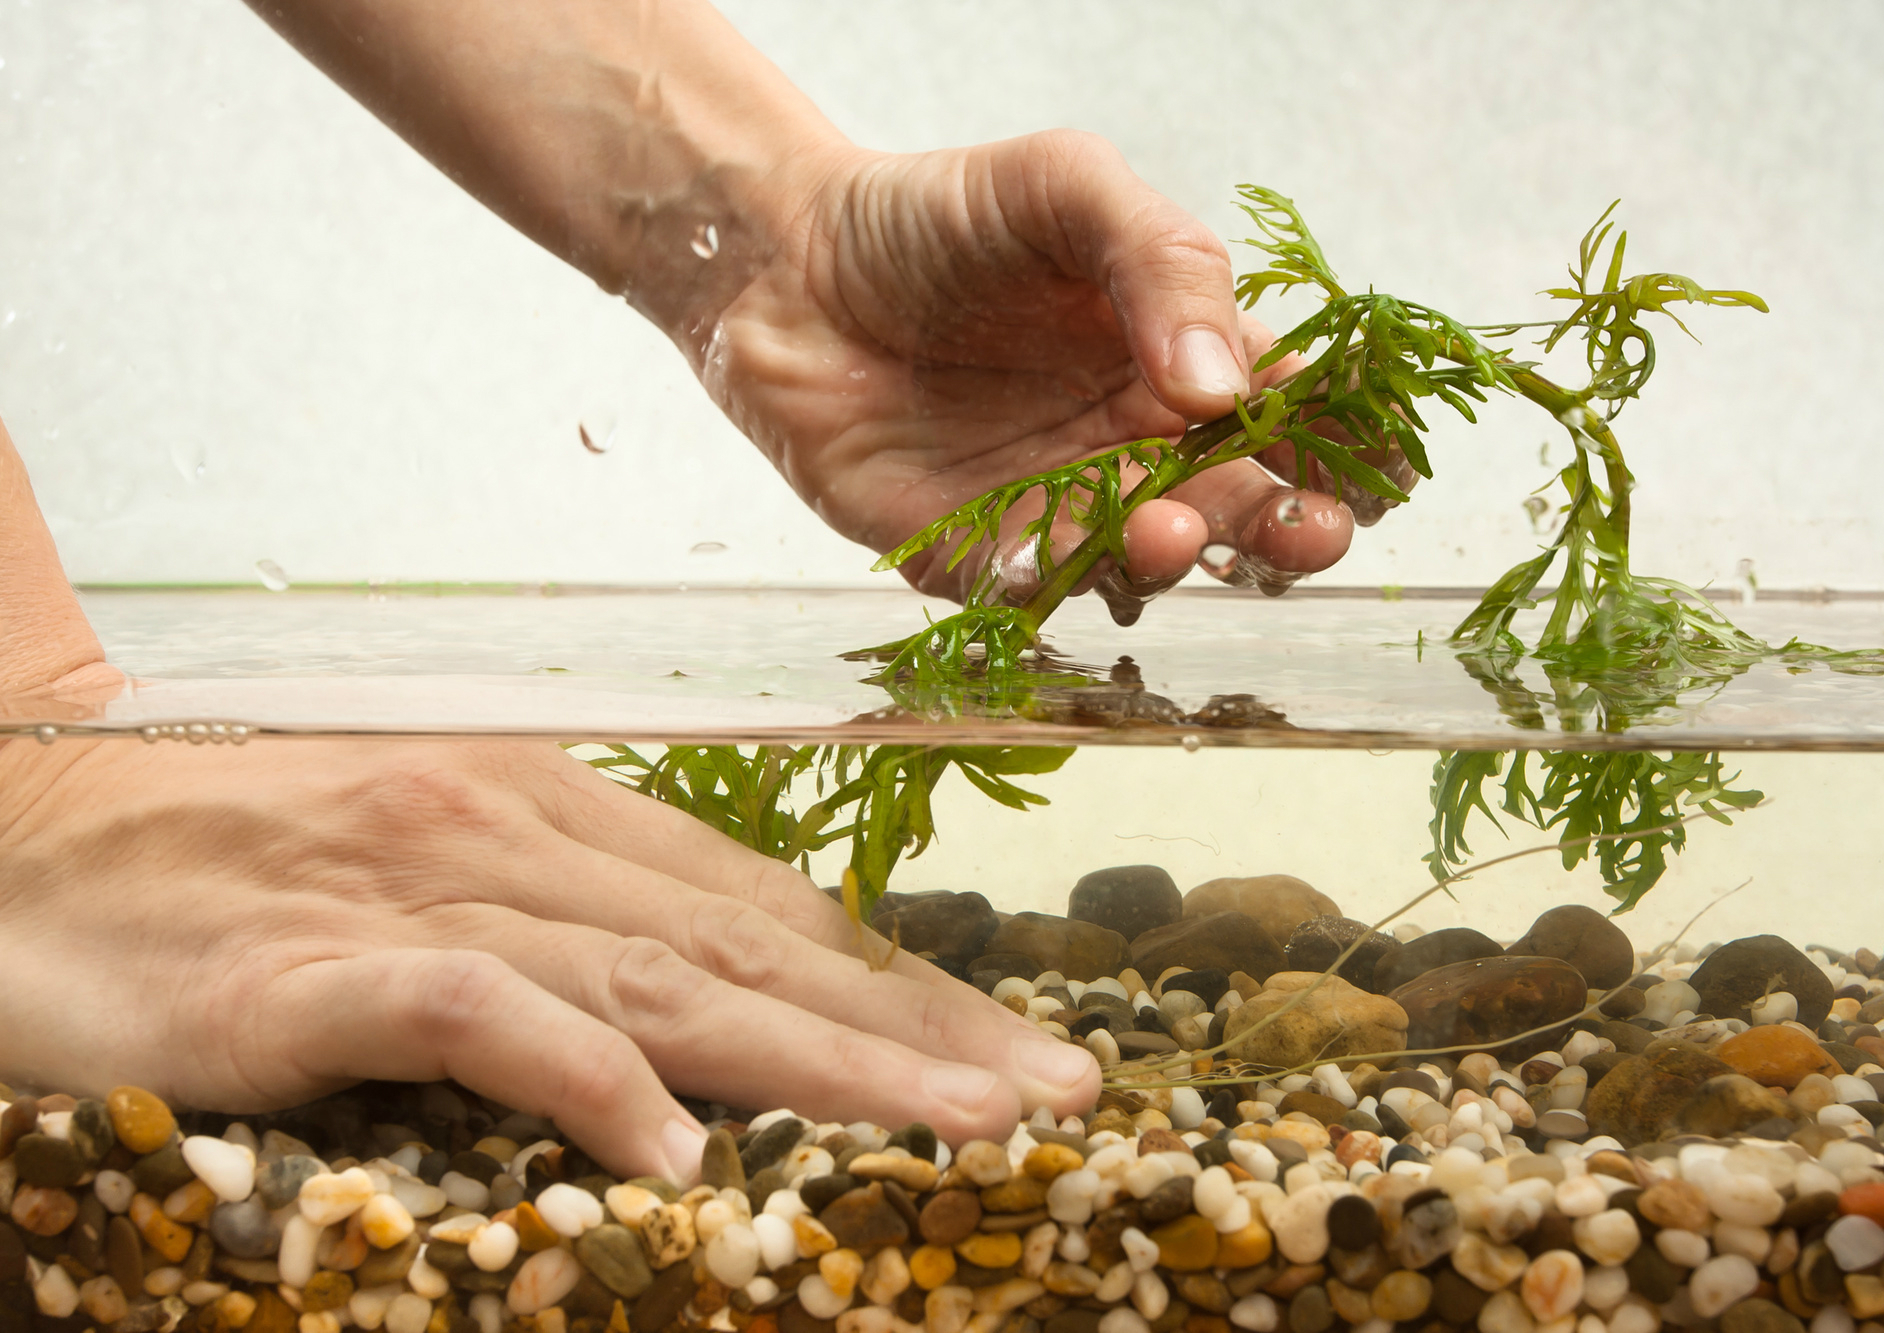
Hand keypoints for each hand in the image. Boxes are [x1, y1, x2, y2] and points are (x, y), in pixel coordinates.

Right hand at [0, 736, 1101, 1178]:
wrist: (27, 819)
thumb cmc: (242, 851)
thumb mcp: (437, 866)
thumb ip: (574, 925)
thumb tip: (721, 1010)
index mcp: (551, 804)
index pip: (763, 905)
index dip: (900, 981)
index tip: (1018, 1048)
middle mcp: (508, 832)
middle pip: (749, 943)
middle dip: (916, 1027)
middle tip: (1056, 1095)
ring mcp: (413, 892)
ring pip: (658, 976)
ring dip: (821, 1054)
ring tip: (955, 1123)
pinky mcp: (306, 967)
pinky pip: (473, 1017)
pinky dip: (583, 1074)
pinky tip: (679, 1149)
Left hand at [670, 131, 1412, 619]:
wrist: (783, 261)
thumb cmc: (939, 216)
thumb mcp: (1068, 190)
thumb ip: (1162, 262)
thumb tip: (1232, 383)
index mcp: (1180, 361)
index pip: (1293, 419)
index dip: (1346, 450)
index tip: (1381, 470)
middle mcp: (1135, 448)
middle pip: (1241, 509)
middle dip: (1287, 530)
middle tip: (1307, 531)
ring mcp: (1058, 508)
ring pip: (1143, 563)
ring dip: (1173, 559)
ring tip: (1170, 530)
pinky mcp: (970, 556)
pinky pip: (1025, 591)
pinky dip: (1048, 588)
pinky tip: (1052, 562)